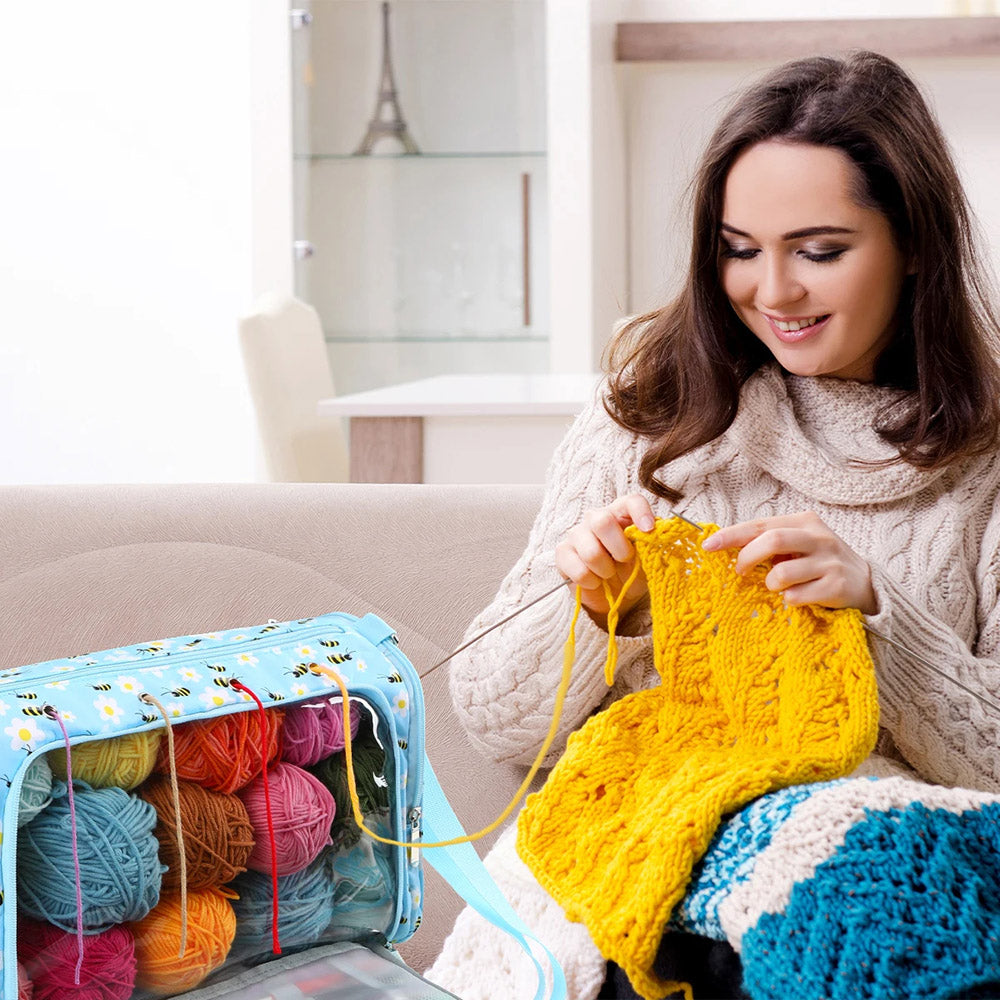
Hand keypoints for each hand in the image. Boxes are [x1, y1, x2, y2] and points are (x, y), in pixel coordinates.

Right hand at [554, 495, 655, 627]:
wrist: (614, 593)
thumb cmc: (632, 569)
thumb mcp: (647, 557)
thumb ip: (653, 544)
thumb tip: (661, 534)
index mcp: (621, 514)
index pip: (631, 501)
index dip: (640, 512)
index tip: (649, 529)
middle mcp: (596, 518)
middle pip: (602, 521)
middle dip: (619, 547)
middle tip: (625, 560)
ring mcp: (576, 534)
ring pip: (590, 551)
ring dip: (605, 570)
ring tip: (609, 574)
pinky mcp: (563, 553)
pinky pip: (578, 570)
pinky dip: (592, 581)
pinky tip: (595, 581)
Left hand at [700, 511, 877, 613]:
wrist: (865, 584)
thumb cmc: (818, 563)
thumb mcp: (797, 544)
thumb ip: (768, 542)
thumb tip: (725, 545)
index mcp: (804, 522)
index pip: (761, 525)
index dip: (732, 535)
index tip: (708, 545)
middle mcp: (819, 537)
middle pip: (772, 541)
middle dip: (747, 557)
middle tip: (739, 571)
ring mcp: (829, 562)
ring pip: (782, 573)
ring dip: (771, 584)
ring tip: (778, 586)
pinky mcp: (836, 586)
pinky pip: (797, 596)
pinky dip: (789, 600)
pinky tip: (797, 598)